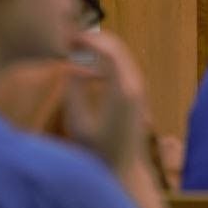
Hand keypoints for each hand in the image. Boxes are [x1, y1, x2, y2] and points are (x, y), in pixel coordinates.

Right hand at [64, 28, 149, 173]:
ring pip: (120, 55)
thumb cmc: (97, 151)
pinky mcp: (136, 92)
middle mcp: (135, 84)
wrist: (124, 169)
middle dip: (94, 40)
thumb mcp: (78, 123)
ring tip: (75, 49)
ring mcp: (138, 87)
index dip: (89, 40)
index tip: (70, 39)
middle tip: (70, 40)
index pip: (109, 50)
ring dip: (99, 49)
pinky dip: (104, 60)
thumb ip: (74, 92)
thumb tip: (71, 67)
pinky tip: (87, 69)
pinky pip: (121, 66)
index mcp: (122, 89)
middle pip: (117, 47)